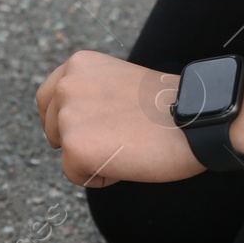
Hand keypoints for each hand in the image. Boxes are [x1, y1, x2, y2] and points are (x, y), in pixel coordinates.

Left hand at [36, 51, 205, 186]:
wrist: (196, 118)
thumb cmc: (170, 107)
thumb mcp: (118, 84)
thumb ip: (91, 94)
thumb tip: (74, 122)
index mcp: (79, 64)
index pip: (47, 99)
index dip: (63, 121)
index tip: (87, 129)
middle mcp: (66, 85)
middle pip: (52, 130)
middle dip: (80, 142)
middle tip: (121, 138)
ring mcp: (67, 115)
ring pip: (66, 154)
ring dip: (93, 159)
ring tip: (128, 145)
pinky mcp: (74, 147)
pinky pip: (77, 176)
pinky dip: (101, 178)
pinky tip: (129, 160)